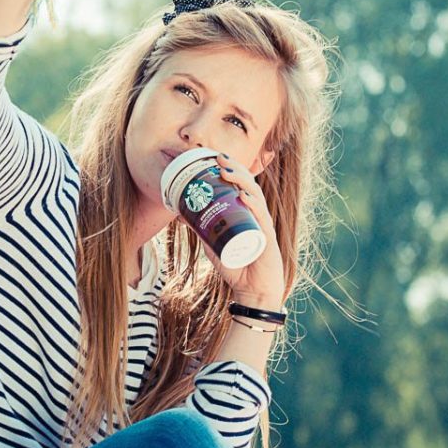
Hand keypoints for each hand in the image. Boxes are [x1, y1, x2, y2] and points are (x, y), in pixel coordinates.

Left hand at [202, 153, 286, 309]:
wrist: (253, 290)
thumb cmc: (237, 266)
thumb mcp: (213, 244)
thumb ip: (201, 230)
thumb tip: (181, 216)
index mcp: (246, 212)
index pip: (240, 184)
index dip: (230, 168)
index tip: (215, 156)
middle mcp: (257, 214)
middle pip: (248, 184)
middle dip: (234, 168)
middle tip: (218, 157)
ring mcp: (263, 224)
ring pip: (254, 195)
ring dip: (241, 180)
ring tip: (226, 170)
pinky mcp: (267, 238)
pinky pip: (260, 218)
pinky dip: (252, 205)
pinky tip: (243, 196)